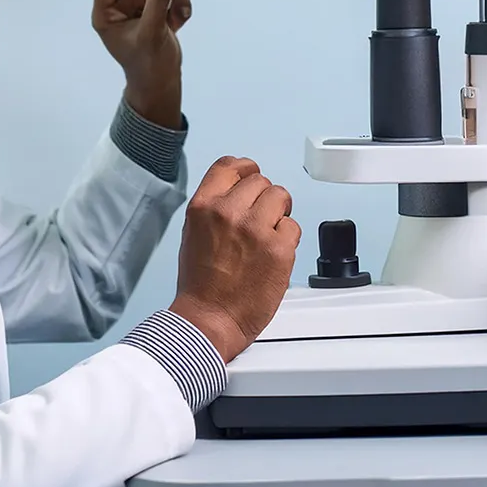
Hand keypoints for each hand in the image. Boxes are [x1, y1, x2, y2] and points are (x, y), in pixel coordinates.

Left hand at [91, 0, 192, 127]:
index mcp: (106, 13)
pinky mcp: (154, 10)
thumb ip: (157, 4)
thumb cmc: (149, 64)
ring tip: (179, 15)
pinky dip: (178, 3)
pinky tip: (180, 21)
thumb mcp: (152, 33)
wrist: (162, 82)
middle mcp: (119, 7)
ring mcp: (137, 8)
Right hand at [169, 156, 300, 361]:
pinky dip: (287, 239)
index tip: (251, 174)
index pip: (229, 165)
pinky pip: (293, 227)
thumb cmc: (200, 285)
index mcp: (203, 207)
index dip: (245, 168)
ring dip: (278, 213)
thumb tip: (238, 191)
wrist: (209, 320)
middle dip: (263, 198)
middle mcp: (228, 213)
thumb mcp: (193, 233)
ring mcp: (255, 229)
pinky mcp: (279, 249)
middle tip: (260, 219)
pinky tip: (273, 255)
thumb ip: (215, 208)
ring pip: (280, 197)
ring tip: (268, 235)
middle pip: (260, 181)